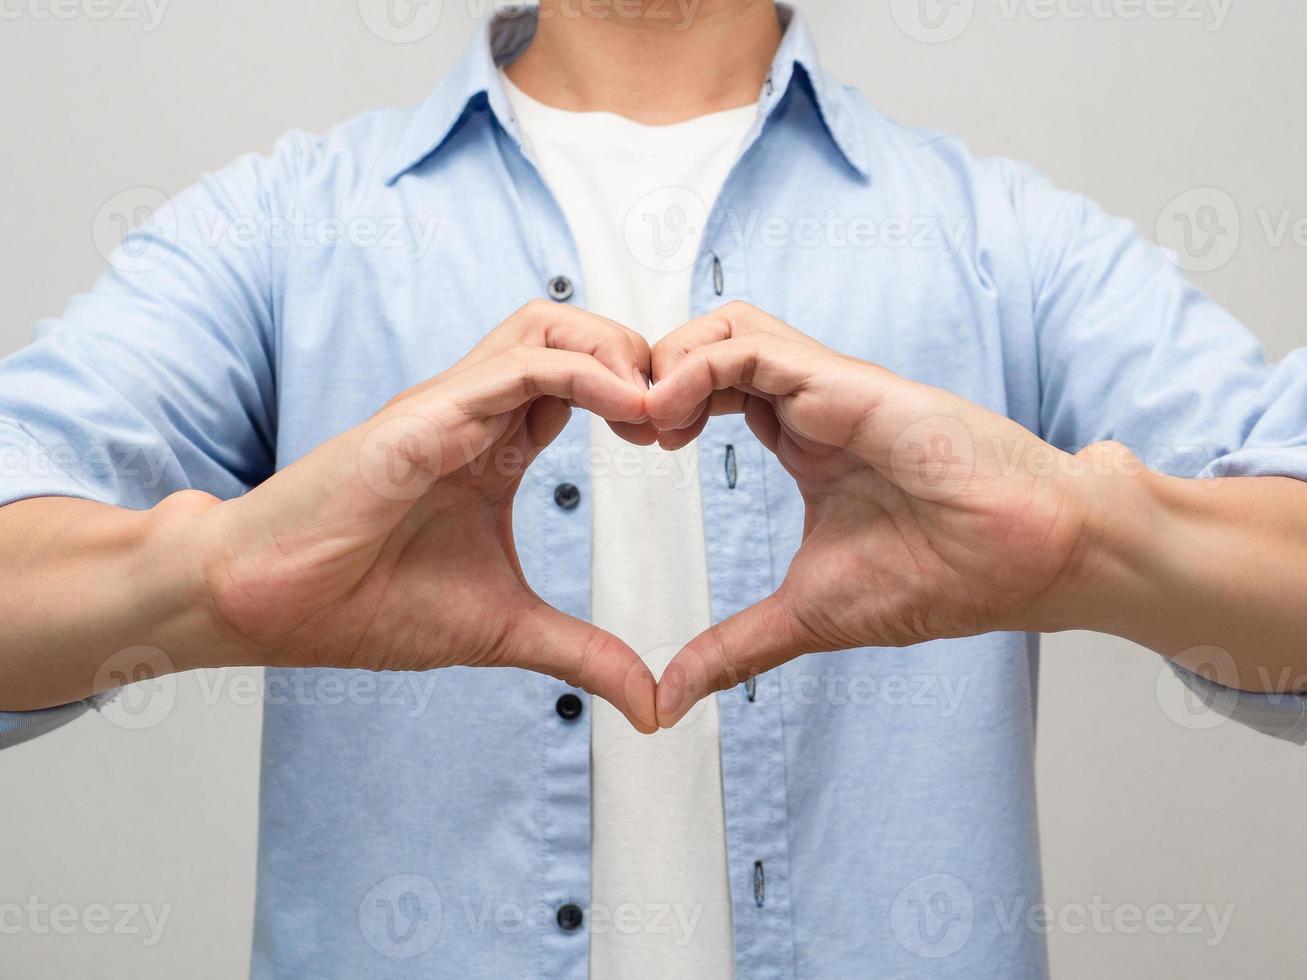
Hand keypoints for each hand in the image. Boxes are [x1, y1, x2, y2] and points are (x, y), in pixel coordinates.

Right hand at [194, 301, 660, 731]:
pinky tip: (629, 414)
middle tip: (681, 419)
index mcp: (494, 448)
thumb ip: (586, 655)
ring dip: (617, 354)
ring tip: (658, 412)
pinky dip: (584, 375)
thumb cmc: (365, 606)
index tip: (681, 441)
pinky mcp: (424, 417)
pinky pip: (519, 367)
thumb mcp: (507, 631)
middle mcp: (475, 414)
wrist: (268, 606)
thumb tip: (653, 706)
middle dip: (641, 359)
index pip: (583, 383)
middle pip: (574, 334)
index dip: (641, 398)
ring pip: (549, 327)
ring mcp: (449, 408)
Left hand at [645, 303, 1110, 726]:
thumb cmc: (944, 577)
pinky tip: (670, 416)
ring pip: (725, 328)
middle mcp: (811, 404)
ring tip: (645, 422)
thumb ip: (735, 648)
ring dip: (666, 363)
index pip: (711, 391)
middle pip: (709, 347)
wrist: (1032, 559)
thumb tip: (672, 699)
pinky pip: (752, 345)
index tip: (634, 450)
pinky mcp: (846, 382)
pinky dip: (696, 367)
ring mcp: (828, 388)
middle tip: (624, 429)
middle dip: (649, 375)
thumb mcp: (807, 616)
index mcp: (802, 441)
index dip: (660, 407)